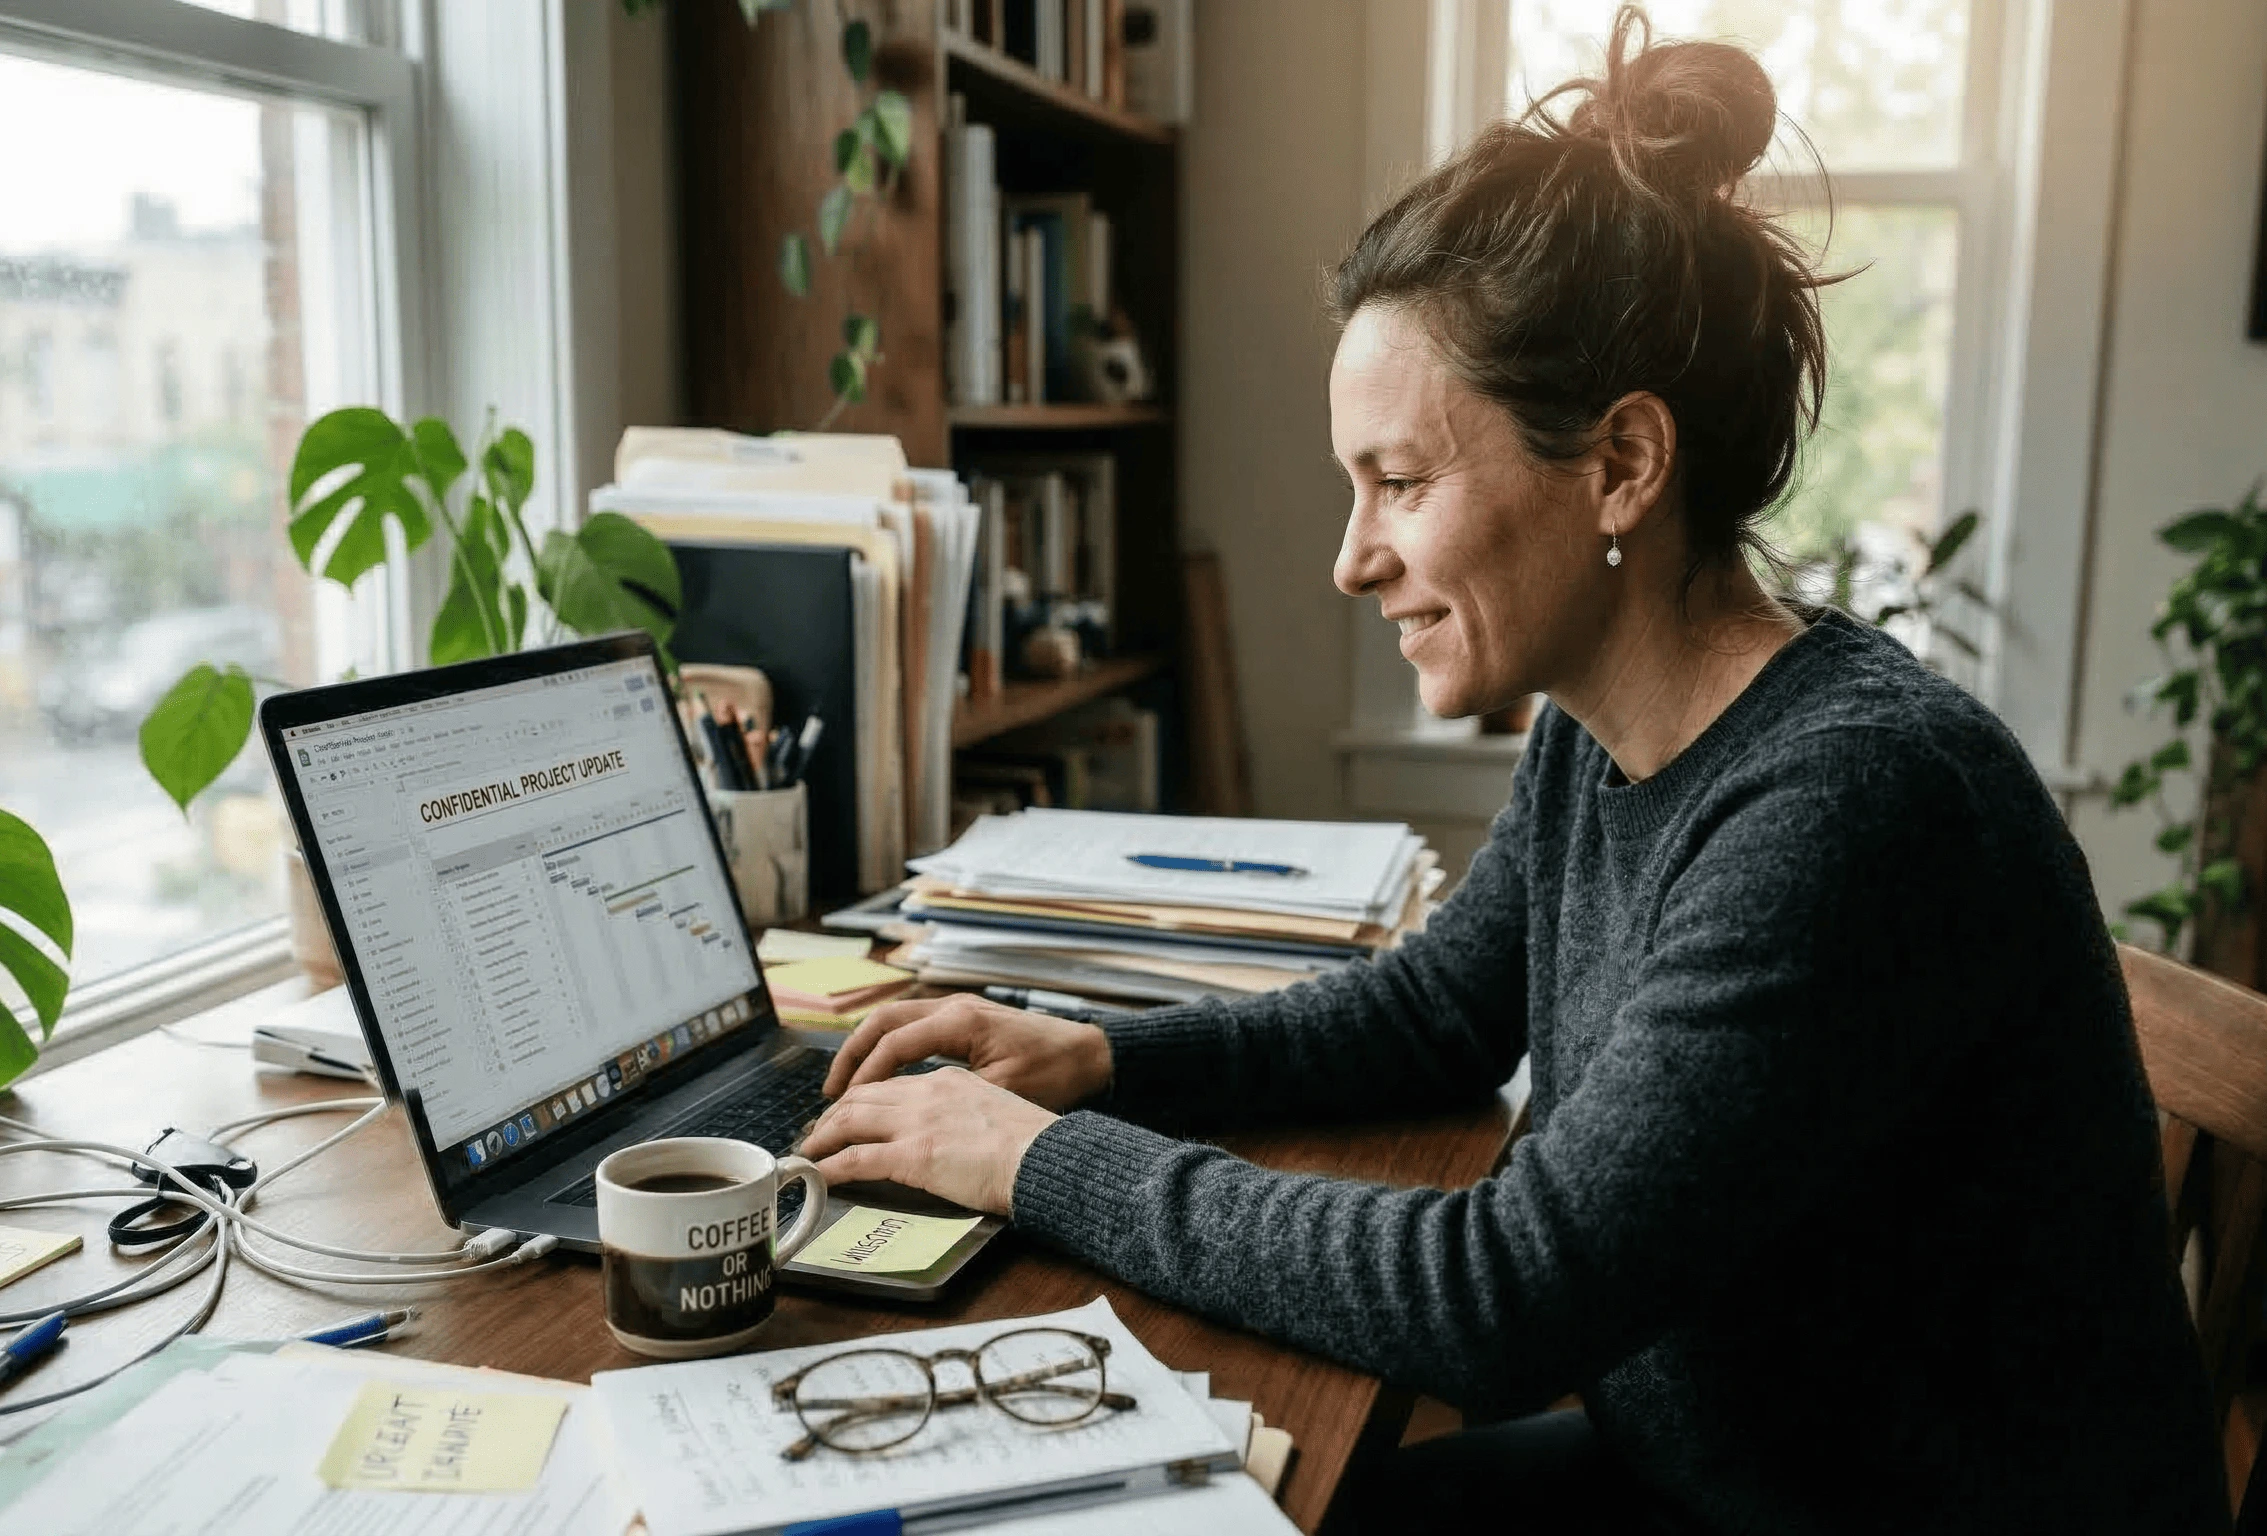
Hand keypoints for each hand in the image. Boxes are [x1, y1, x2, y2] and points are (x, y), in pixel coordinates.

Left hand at [801, 1066, 1053, 1214]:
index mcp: (947, 1080)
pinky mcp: (912, 1156)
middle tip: (816, 1134)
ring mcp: (917, 1123)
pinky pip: (854, 1160)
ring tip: (807, 1153)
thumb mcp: (993, 1110)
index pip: (891, 1085)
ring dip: (822, 1137)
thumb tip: (950, 1136)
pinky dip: (828, 1167)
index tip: (848, 1115)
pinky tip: (816, 1176)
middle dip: (832, 1116)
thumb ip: (963, 1113)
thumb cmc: (1032, 1143)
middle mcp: (926, 1093)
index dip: (862, 1100)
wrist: (1046, 1156)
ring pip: (850, 1121)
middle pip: (861, 1097)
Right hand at [823, 994, 1112, 1110]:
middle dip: (852, 1056)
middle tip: (830, 1093)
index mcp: (959, 1020)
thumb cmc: (1054, 1073)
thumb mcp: (1001, 1091)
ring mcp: (959, 1008)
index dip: (863, 1076)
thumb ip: (950, 1097)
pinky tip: (883, 1077)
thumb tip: (905, 1116)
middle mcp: (953, 1005)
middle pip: (882, 1022)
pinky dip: (890, 1048)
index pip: (891, 1043)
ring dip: (868, 1050)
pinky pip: (913, 1026)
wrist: (1091, 1054)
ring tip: (848, 1086)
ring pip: (895, 1020)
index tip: (841, 1105)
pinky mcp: (966, 1019)